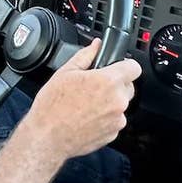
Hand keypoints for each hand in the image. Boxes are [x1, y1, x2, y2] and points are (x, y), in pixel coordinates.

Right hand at [17, 39, 140, 160]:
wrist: (47, 137)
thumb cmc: (52, 107)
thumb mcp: (65, 73)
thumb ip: (85, 56)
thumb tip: (96, 46)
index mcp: (107, 81)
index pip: (134, 67)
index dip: (125, 65)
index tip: (118, 67)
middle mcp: (117, 101)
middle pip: (128, 86)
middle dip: (115, 85)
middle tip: (94, 88)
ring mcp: (117, 119)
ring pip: (121, 104)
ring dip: (110, 103)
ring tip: (87, 105)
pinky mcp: (113, 133)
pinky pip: (115, 120)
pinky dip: (105, 118)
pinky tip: (88, 117)